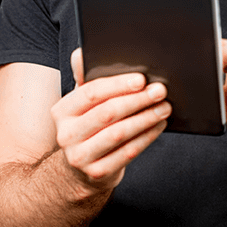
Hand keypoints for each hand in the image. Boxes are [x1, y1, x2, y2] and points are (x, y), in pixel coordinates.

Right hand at [50, 49, 170, 193]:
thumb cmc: (88, 125)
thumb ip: (85, 77)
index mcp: (62, 110)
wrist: (79, 170)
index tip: (142, 79)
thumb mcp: (83, 102)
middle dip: (137, 100)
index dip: (118, 85)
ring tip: (165, 108)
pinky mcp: (96, 173)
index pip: (91, 93)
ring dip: (145, 119)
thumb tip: (82, 52)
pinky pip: (127, 153)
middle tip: (160, 91)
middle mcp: (66, 134)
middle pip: (107, 113)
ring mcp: (79, 157)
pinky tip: (159, 125)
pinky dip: (146, 137)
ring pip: (118, 134)